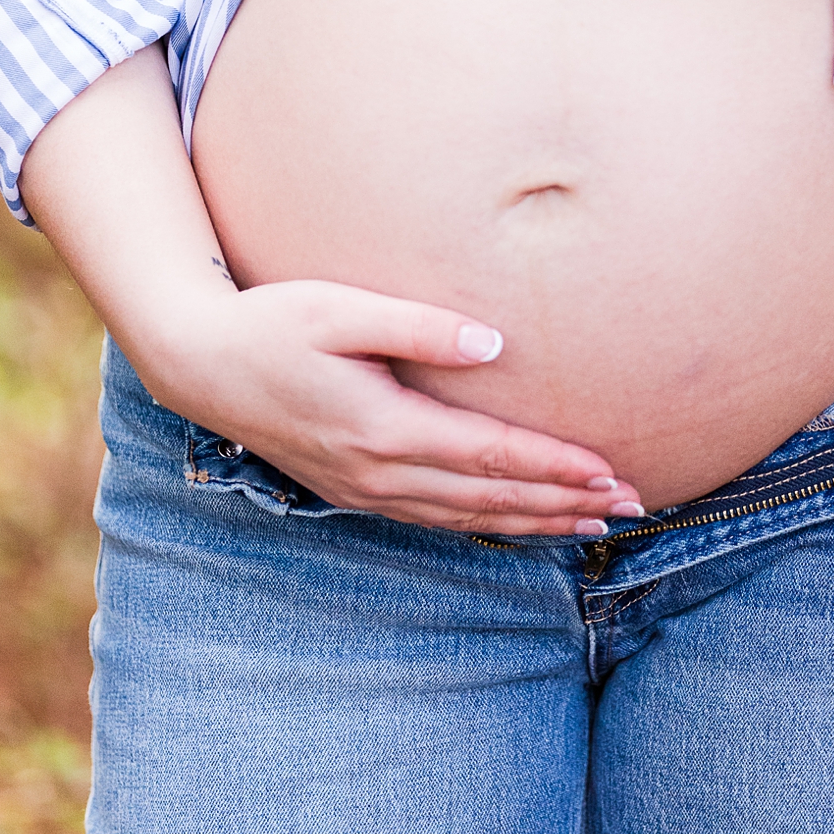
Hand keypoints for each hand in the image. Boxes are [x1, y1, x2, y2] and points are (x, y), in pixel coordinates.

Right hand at [133, 276, 645, 534]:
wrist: (201, 364)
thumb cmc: (272, 322)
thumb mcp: (341, 310)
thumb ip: (420, 327)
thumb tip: (496, 345)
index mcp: (385, 429)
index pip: (491, 456)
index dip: (555, 467)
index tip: (610, 471)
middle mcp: (380, 473)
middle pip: (491, 498)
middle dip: (566, 503)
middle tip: (633, 504)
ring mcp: (366, 489)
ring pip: (469, 517)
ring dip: (536, 521)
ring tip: (594, 522)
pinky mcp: (355, 489)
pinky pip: (437, 520)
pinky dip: (488, 524)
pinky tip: (516, 520)